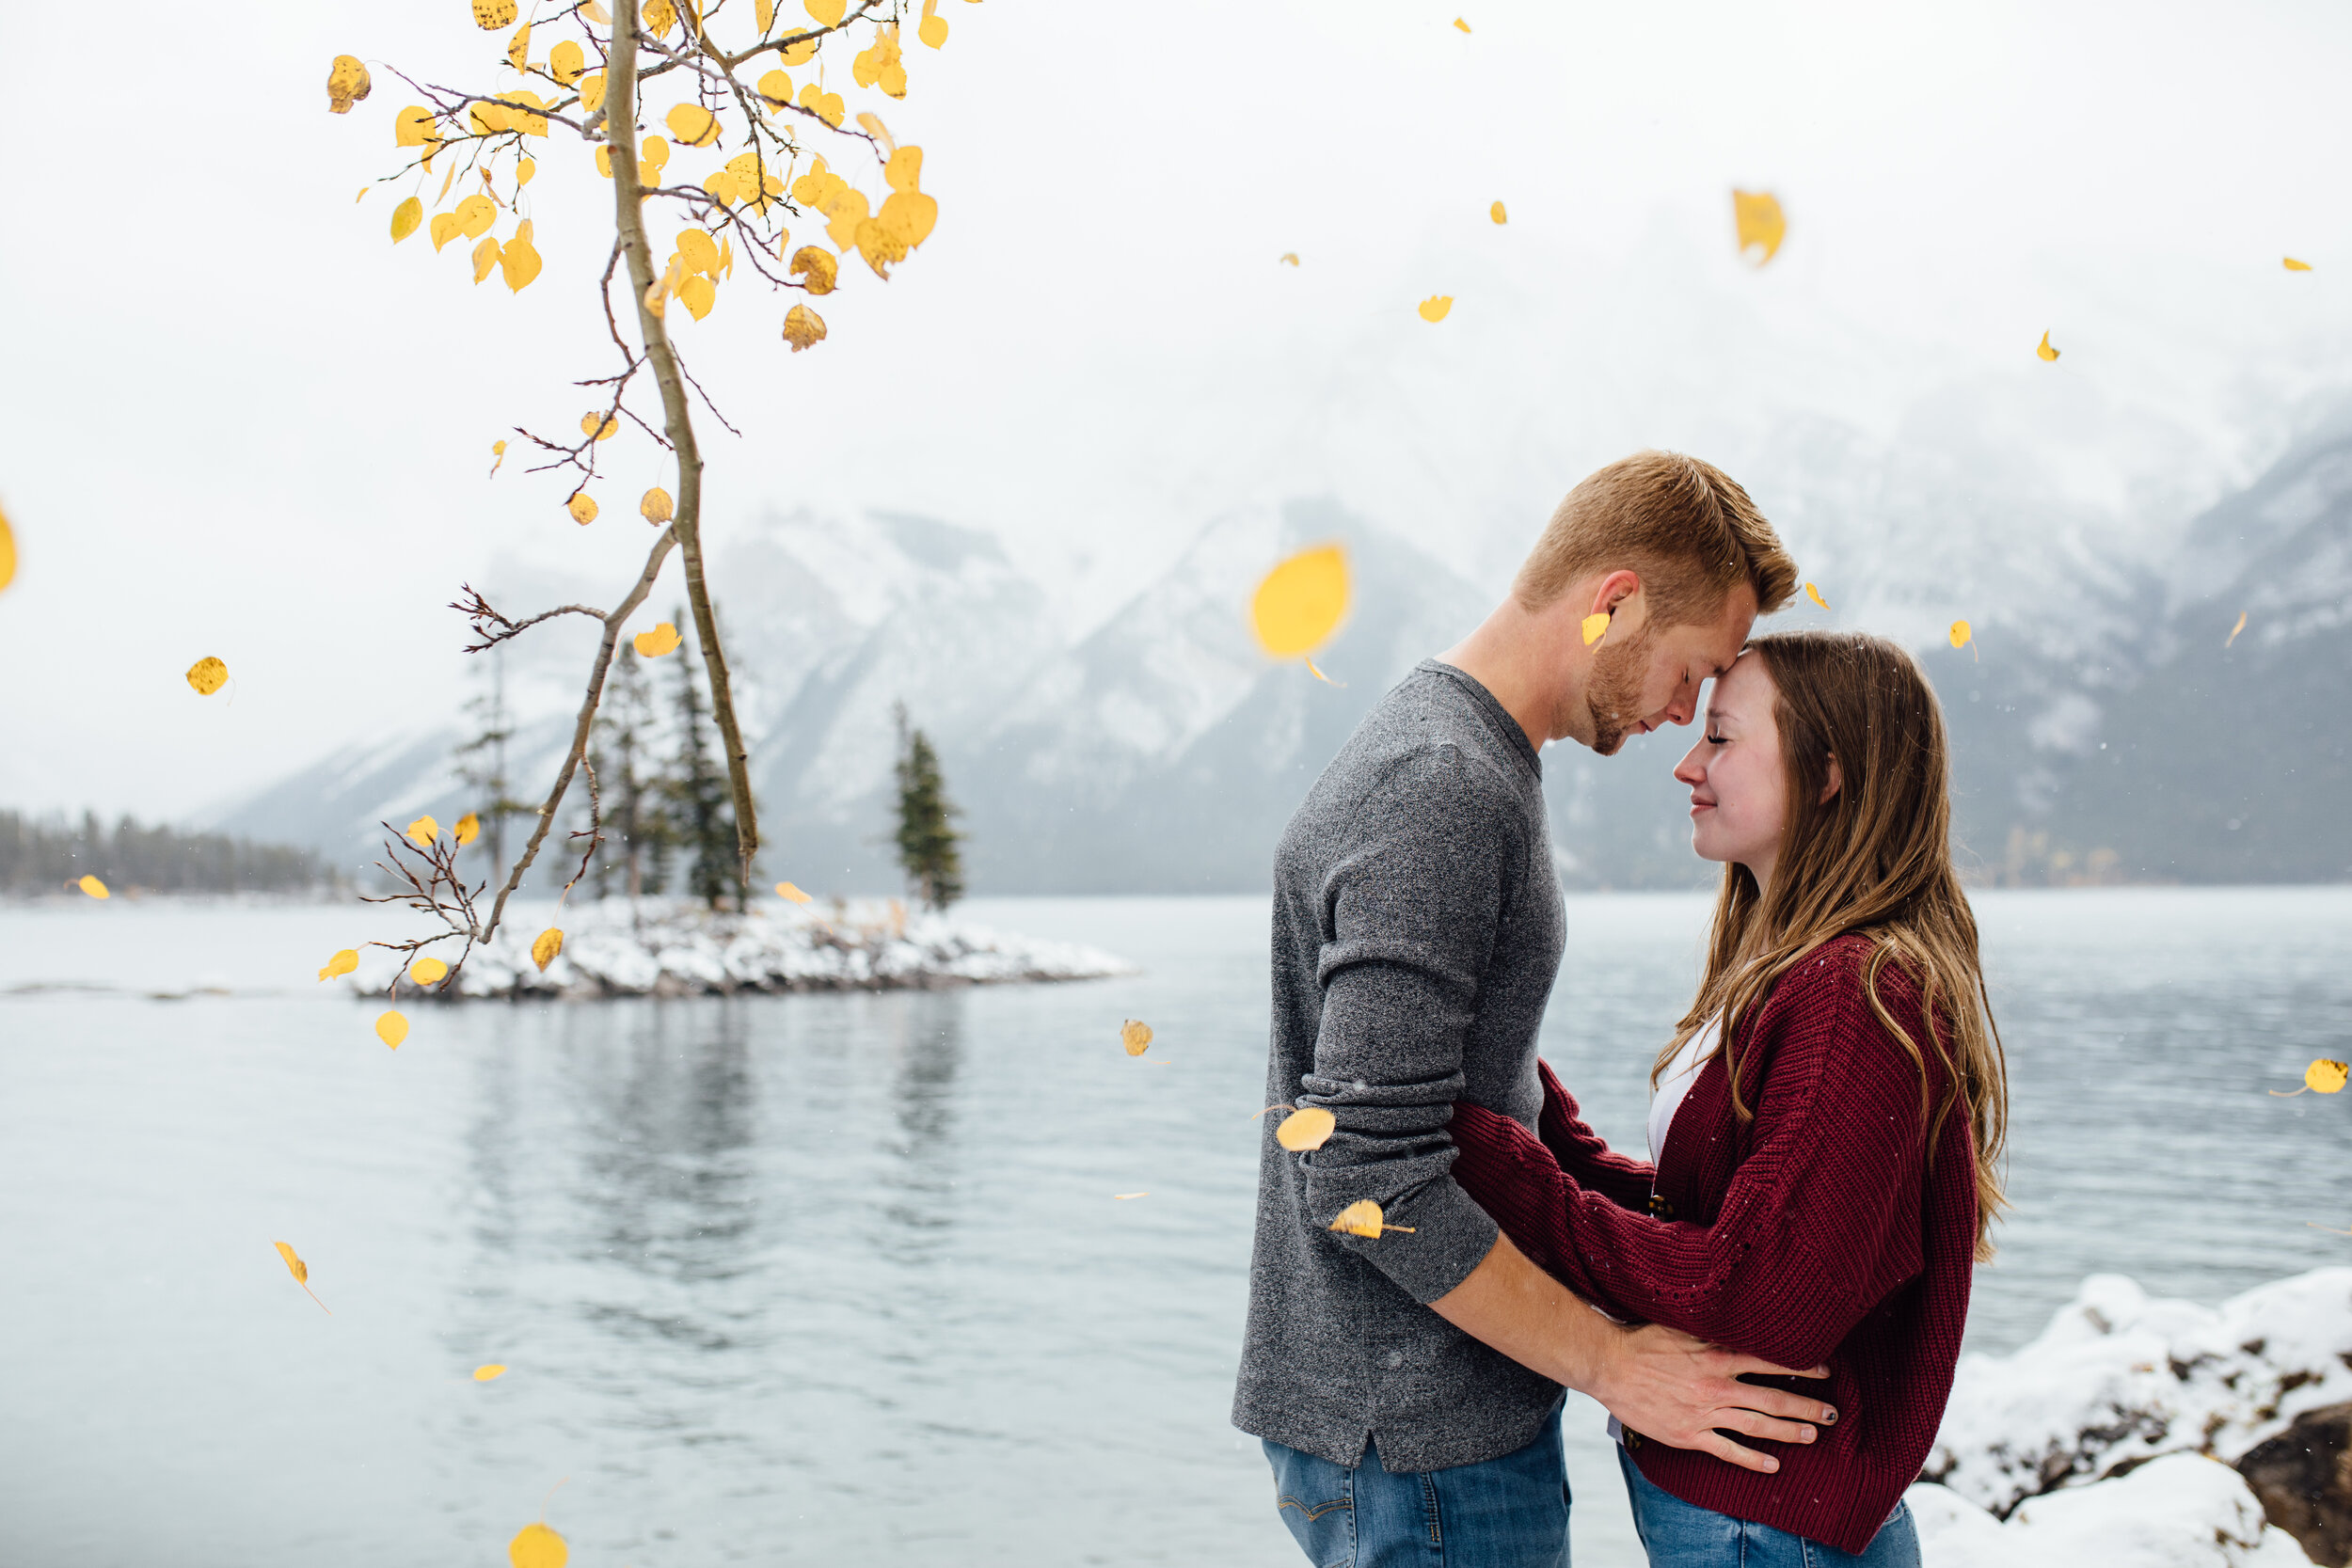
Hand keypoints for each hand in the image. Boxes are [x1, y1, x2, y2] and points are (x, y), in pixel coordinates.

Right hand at [1587, 1322, 1834, 1473]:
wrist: (1609, 1366)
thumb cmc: (1643, 1341)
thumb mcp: (1681, 1326)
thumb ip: (1713, 1330)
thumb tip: (1744, 1323)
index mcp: (1716, 1356)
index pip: (1769, 1363)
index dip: (1801, 1367)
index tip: (1825, 1371)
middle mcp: (1716, 1387)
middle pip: (1772, 1399)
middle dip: (1806, 1406)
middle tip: (1832, 1413)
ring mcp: (1704, 1414)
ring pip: (1756, 1426)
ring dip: (1788, 1431)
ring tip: (1813, 1435)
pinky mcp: (1689, 1435)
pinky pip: (1727, 1451)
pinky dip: (1752, 1459)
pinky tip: (1773, 1465)